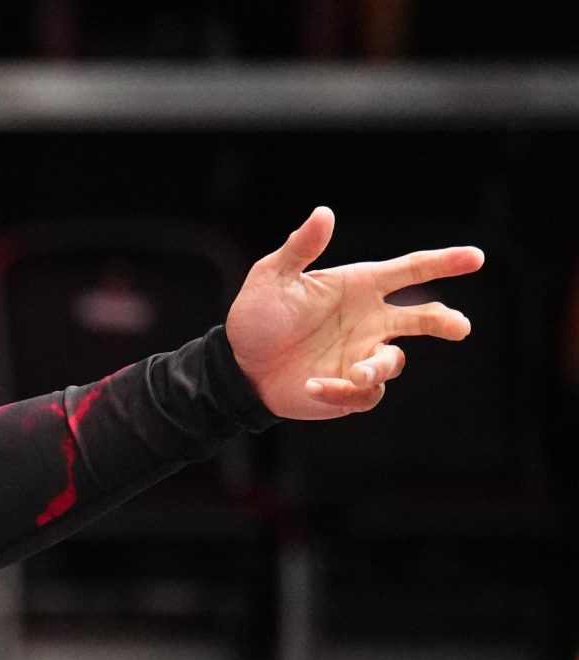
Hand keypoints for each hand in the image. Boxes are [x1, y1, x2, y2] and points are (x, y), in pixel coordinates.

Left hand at [225, 207, 480, 420]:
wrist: (238, 365)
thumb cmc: (258, 317)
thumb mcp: (272, 277)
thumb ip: (300, 248)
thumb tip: (323, 213)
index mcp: (360, 287)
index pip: (411, 270)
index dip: (444, 262)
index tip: (474, 258)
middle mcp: (370, 321)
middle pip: (423, 318)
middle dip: (444, 322)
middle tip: (460, 327)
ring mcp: (362, 356)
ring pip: (393, 361)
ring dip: (379, 366)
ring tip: (357, 371)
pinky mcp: (348, 389)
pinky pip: (364, 394)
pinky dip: (343, 392)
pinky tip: (311, 386)